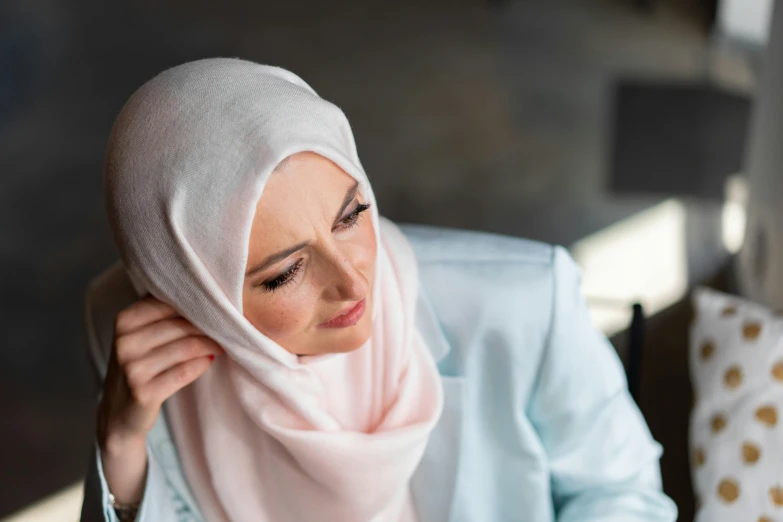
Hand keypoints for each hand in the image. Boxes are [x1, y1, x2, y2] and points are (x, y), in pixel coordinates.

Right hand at [96, 296, 222, 502]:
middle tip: (227, 328)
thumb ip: (162, 317)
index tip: (217, 307)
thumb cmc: (137, 368)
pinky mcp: (144, 392)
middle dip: (209, 326)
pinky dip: (202, 364)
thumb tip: (205, 297)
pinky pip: (185, 371)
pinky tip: (210, 360)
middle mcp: (125, 342)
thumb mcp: (139, 338)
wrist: (118, 416)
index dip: (196, 305)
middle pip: (181, 325)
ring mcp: (132, 369)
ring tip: (223, 344)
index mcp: (124, 321)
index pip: (168, 303)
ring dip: (211, 345)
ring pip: (187, 347)